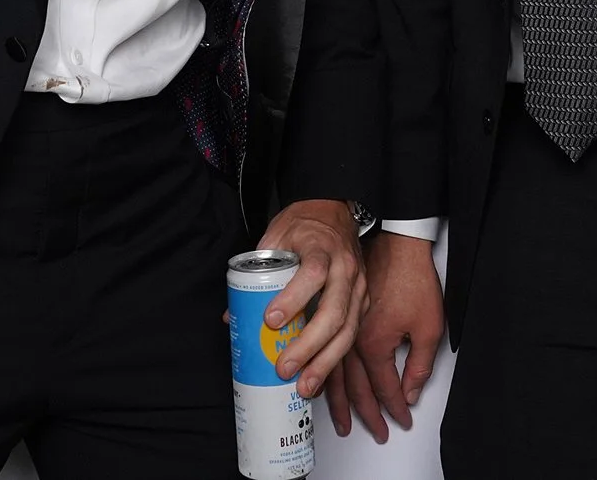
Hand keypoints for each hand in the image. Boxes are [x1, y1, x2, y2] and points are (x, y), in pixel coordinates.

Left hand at [252, 200, 365, 397]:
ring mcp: (358, 287)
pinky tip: (319, 377)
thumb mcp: (275, 235)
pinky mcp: (362, 302)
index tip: (270, 320)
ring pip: (348, 330)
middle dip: (309, 345)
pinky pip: (352, 334)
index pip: (313, 273)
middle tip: (285, 367)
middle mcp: (346, 268)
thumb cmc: (304, 224)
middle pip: (334, 311)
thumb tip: (234, 315)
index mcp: (322, 247)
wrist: (335, 211)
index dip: (293, 298)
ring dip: (326, 361)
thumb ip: (256, 271)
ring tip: (305, 386)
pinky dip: (336, 359)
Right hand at [331, 229, 443, 440]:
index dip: (394, 409)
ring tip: (342, 422)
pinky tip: (323, 384)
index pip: (384, 388)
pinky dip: (325, 373)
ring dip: (338, 401)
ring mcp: (341, 327)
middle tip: (374, 432)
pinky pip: (327, 352)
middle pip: (354, 388)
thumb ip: (419, 365)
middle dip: (365, 414)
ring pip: (335, 373)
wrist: (396, 242)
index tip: (401, 422)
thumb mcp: (428, 326)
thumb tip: (409, 393)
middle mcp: (353, 339)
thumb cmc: (412, 278)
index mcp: (374, 343)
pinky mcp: (337, 315)